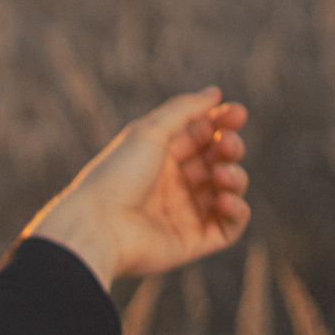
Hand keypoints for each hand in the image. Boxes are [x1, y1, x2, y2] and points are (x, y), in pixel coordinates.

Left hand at [21, 87, 250, 285]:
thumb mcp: (149, 132)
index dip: (223, 123)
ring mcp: (182, 213)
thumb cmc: (118, 175)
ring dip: (236, 178)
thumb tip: (214, 92)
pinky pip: (228, 228)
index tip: (237, 113)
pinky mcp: (190, 242)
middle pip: (218, 161)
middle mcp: (172, 184)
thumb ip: (183, 110)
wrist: (98, 225)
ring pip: (227, 191)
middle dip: (230, 148)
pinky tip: (225, 199)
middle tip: (226, 144)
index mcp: (159, 156)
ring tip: (221, 174)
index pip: (202, 136)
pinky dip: (237, 212)